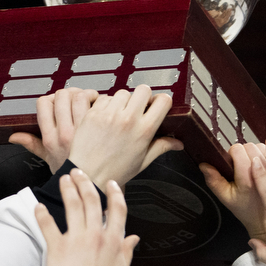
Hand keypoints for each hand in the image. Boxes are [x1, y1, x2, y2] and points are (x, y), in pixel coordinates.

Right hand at [9, 89, 96, 171]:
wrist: (94, 182)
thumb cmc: (73, 171)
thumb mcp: (48, 159)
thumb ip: (32, 144)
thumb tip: (14, 137)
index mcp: (50, 138)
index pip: (44, 103)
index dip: (52, 98)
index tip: (60, 102)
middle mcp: (64, 133)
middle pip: (62, 95)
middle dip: (70, 93)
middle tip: (78, 98)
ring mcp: (82, 131)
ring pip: (79, 96)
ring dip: (86, 94)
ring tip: (91, 100)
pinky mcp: (100, 130)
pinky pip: (98, 104)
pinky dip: (101, 101)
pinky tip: (102, 107)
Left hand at [34, 169, 136, 265]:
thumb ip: (126, 251)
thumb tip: (133, 238)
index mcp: (114, 242)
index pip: (118, 209)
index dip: (114, 193)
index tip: (110, 184)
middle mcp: (97, 237)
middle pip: (92, 201)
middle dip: (85, 183)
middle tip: (78, 173)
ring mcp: (77, 241)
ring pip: (73, 206)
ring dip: (68, 189)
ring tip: (64, 179)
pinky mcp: (57, 249)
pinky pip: (48, 225)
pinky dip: (42, 214)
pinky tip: (38, 206)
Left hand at [66, 86, 183, 187]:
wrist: (88, 175)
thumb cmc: (114, 171)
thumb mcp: (143, 161)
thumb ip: (161, 147)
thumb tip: (177, 143)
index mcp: (144, 130)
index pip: (163, 101)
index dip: (162, 101)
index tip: (158, 105)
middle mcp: (128, 119)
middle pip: (144, 90)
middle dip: (144, 97)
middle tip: (140, 107)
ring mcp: (110, 115)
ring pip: (123, 92)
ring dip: (124, 100)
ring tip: (121, 113)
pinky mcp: (94, 113)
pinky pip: (104, 98)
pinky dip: (107, 104)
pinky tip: (107, 116)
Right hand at [200, 143, 265, 238]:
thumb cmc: (246, 210)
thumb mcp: (225, 198)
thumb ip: (213, 181)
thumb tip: (204, 165)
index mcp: (247, 179)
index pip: (237, 149)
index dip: (231, 153)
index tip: (231, 162)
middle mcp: (264, 173)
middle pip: (250, 146)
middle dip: (243, 152)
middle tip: (241, 165)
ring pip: (263, 147)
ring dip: (257, 152)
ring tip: (254, 165)